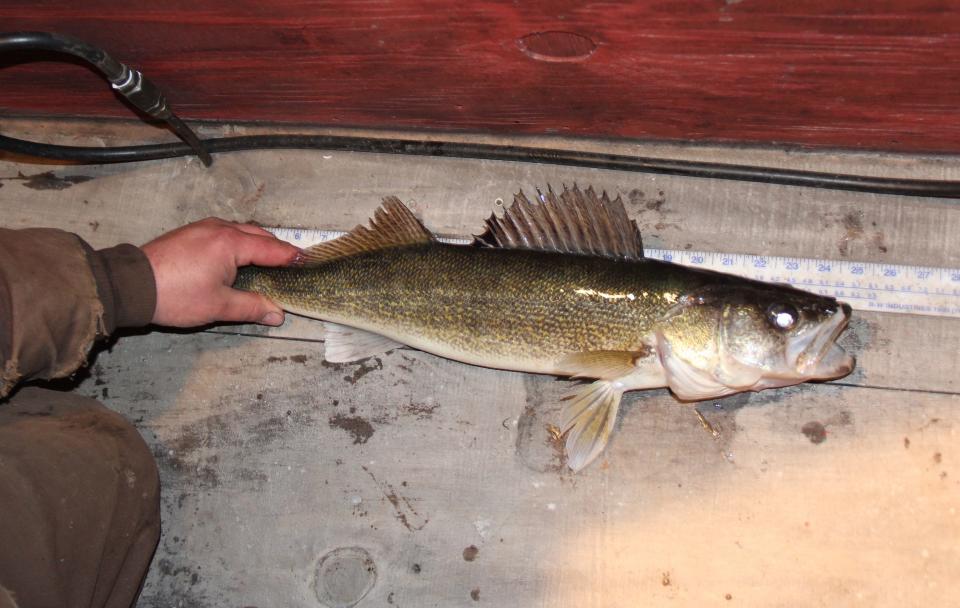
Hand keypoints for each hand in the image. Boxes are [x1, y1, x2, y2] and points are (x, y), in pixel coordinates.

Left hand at [142, 218, 298, 326]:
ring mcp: (203, 228)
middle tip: (292, 262)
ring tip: (268, 259)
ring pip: (240, 231)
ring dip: (257, 243)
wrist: (130, 285)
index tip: (308, 262)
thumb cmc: (175, 295)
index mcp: (231, 243)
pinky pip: (224, 232)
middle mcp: (219, 228)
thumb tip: (277, 313)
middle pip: (259, 234)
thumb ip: (251, 307)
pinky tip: (237, 256)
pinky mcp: (189, 233)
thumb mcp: (218, 306)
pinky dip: (239, 241)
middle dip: (277, 247)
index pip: (272, 249)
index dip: (291, 257)